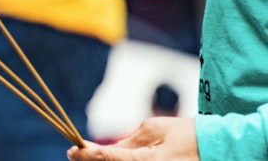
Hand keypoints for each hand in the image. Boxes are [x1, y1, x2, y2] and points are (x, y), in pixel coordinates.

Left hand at [67, 118, 197, 160]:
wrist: (218, 151)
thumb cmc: (187, 136)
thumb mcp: (154, 130)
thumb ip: (128, 142)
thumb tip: (106, 149)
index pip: (106, 159)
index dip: (85, 155)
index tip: (71, 151)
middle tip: (77, 155)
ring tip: (93, 157)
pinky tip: (113, 159)